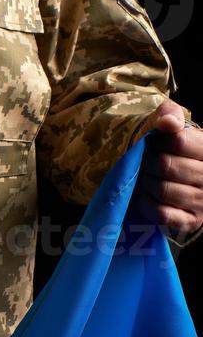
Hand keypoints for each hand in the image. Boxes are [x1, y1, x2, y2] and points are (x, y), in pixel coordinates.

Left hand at [135, 101, 202, 241]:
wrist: (178, 180)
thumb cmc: (175, 151)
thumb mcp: (175, 128)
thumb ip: (170, 115)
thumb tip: (166, 122)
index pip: (178, 141)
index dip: (157, 141)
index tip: (152, 143)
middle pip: (166, 165)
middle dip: (148, 162)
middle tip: (146, 162)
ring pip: (162, 189)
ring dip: (146, 182)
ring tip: (147, 178)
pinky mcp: (191, 221)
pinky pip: (161, 213)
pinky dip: (147, 204)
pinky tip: (148, 196)